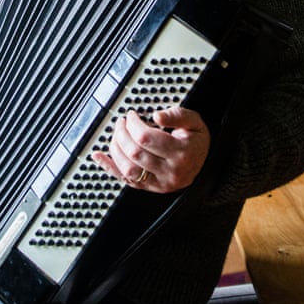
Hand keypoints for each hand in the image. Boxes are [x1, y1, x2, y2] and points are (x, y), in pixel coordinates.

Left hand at [90, 107, 209, 192]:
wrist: (205, 163)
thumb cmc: (197, 141)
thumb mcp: (195, 122)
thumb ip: (177, 115)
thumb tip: (157, 116)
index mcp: (181, 152)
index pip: (146, 138)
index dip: (133, 124)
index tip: (132, 116)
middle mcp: (170, 171)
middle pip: (135, 153)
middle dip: (122, 134)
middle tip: (121, 123)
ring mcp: (159, 182)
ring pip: (128, 169)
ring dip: (115, 150)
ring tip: (116, 136)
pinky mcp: (150, 188)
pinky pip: (125, 180)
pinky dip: (109, 168)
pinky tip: (99, 157)